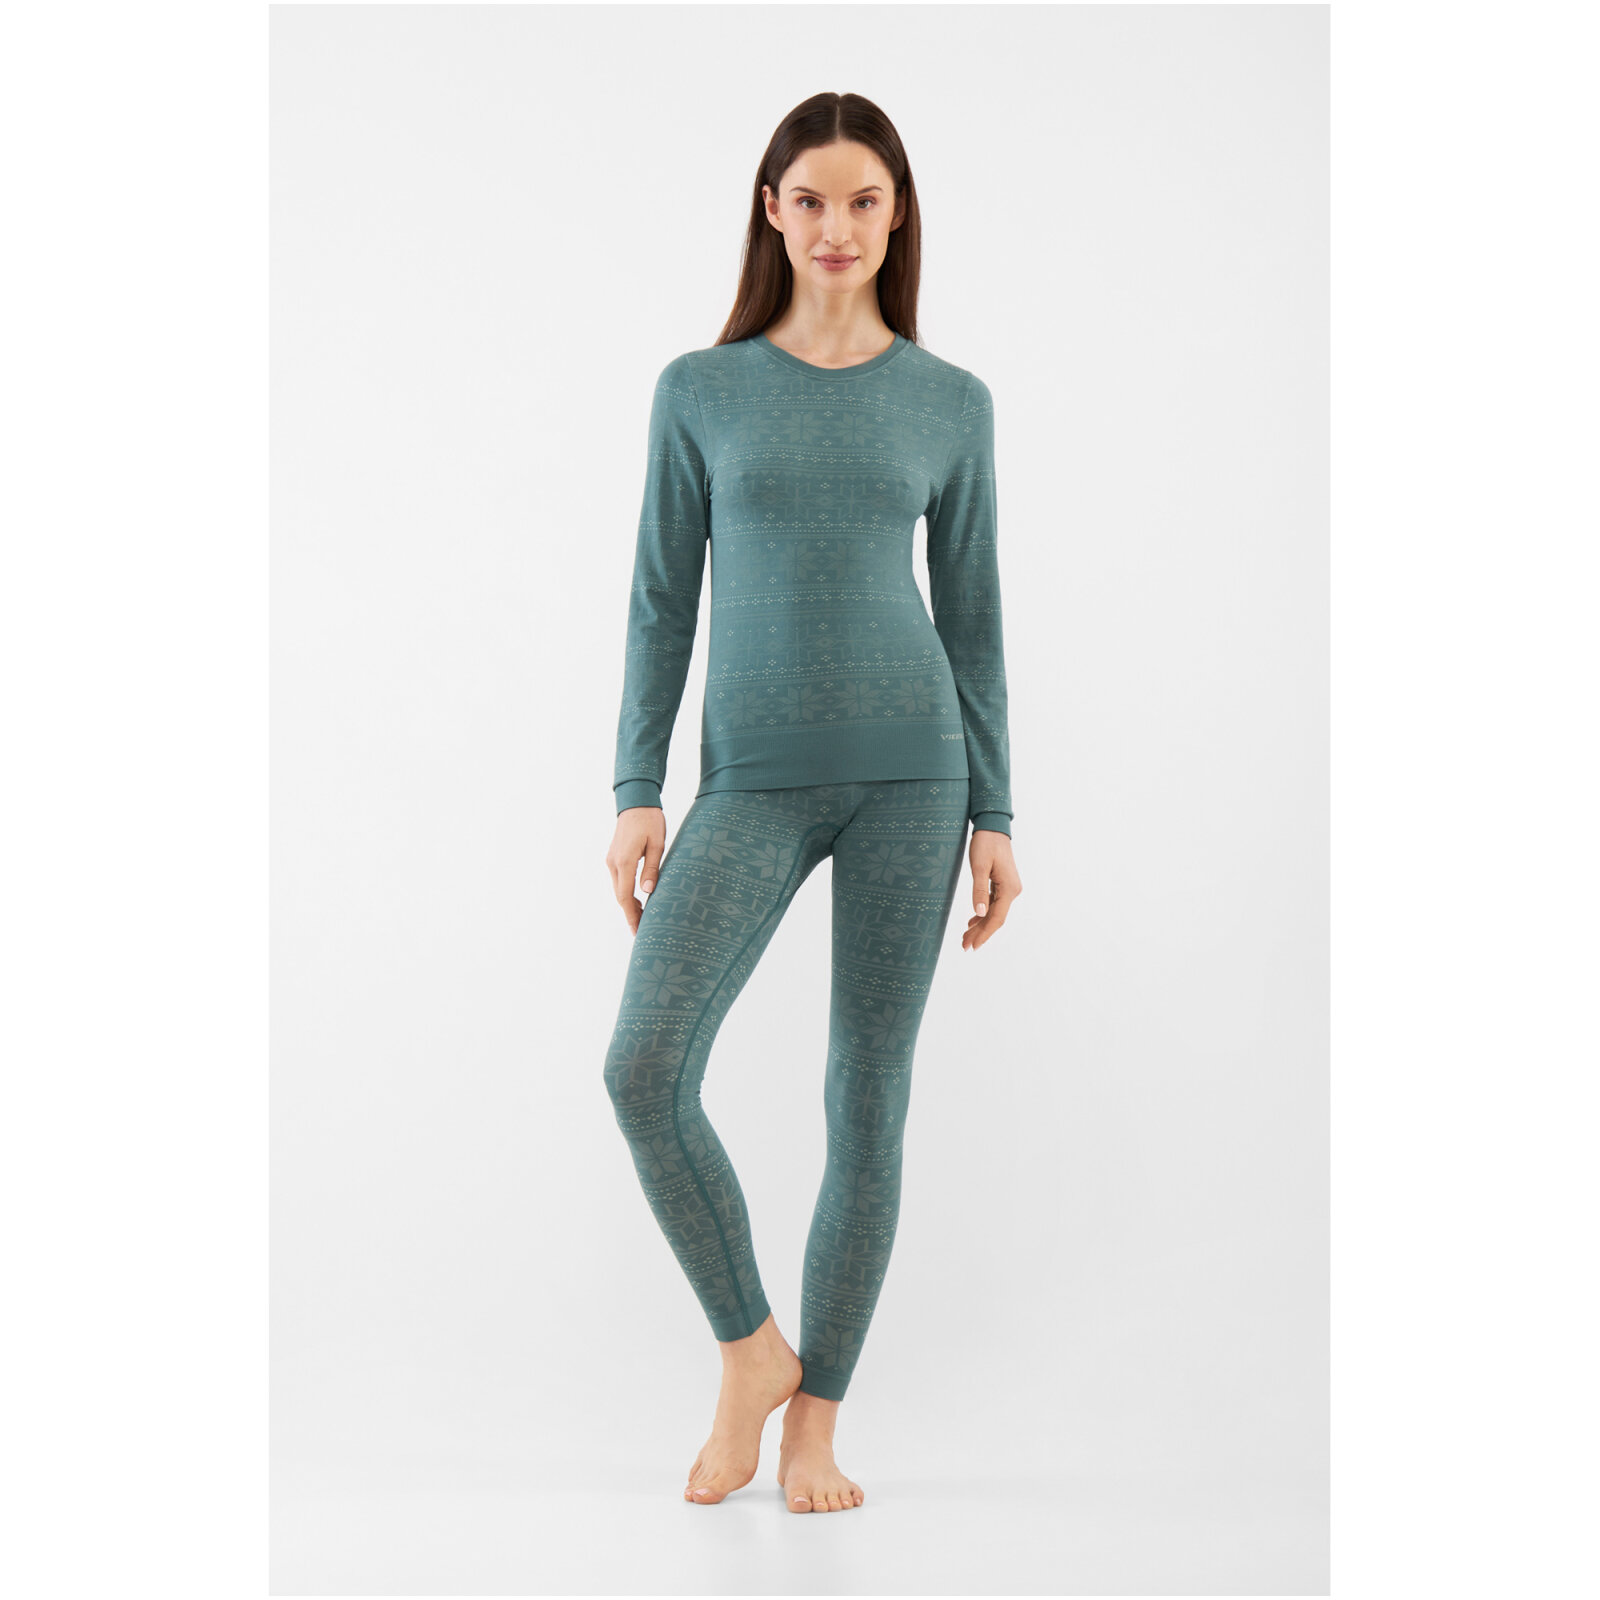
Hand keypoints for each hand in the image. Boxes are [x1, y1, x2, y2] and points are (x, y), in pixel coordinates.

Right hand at [606, 806, 665, 934]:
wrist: (636, 802)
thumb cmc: (650, 821)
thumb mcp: (657, 844)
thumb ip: (652, 868)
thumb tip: (648, 892)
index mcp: (624, 862)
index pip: (626, 897)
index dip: (632, 915)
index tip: (638, 930)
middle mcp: (614, 863)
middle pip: (620, 896)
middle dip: (631, 914)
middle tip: (642, 931)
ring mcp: (611, 860)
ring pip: (618, 889)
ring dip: (629, 905)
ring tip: (643, 919)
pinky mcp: (614, 857)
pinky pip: (619, 880)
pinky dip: (627, 893)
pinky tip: (638, 900)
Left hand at [961, 828, 1020, 951]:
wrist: (993, 826)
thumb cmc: (985, 843)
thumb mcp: (979, 866)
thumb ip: (979, 890)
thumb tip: (980, 914)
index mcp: (1009, 889)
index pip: (996, 918)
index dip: (984, 934)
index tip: (972, 946)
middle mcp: (1013, 891)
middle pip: (996, 918)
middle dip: (980, 933)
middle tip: (964, 946)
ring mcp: (1009, 888)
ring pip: (994, 912)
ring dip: (981, 925)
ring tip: (966, 937)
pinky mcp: (1003, 884)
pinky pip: (994, 904)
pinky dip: (983, 914)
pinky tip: (973, 922)